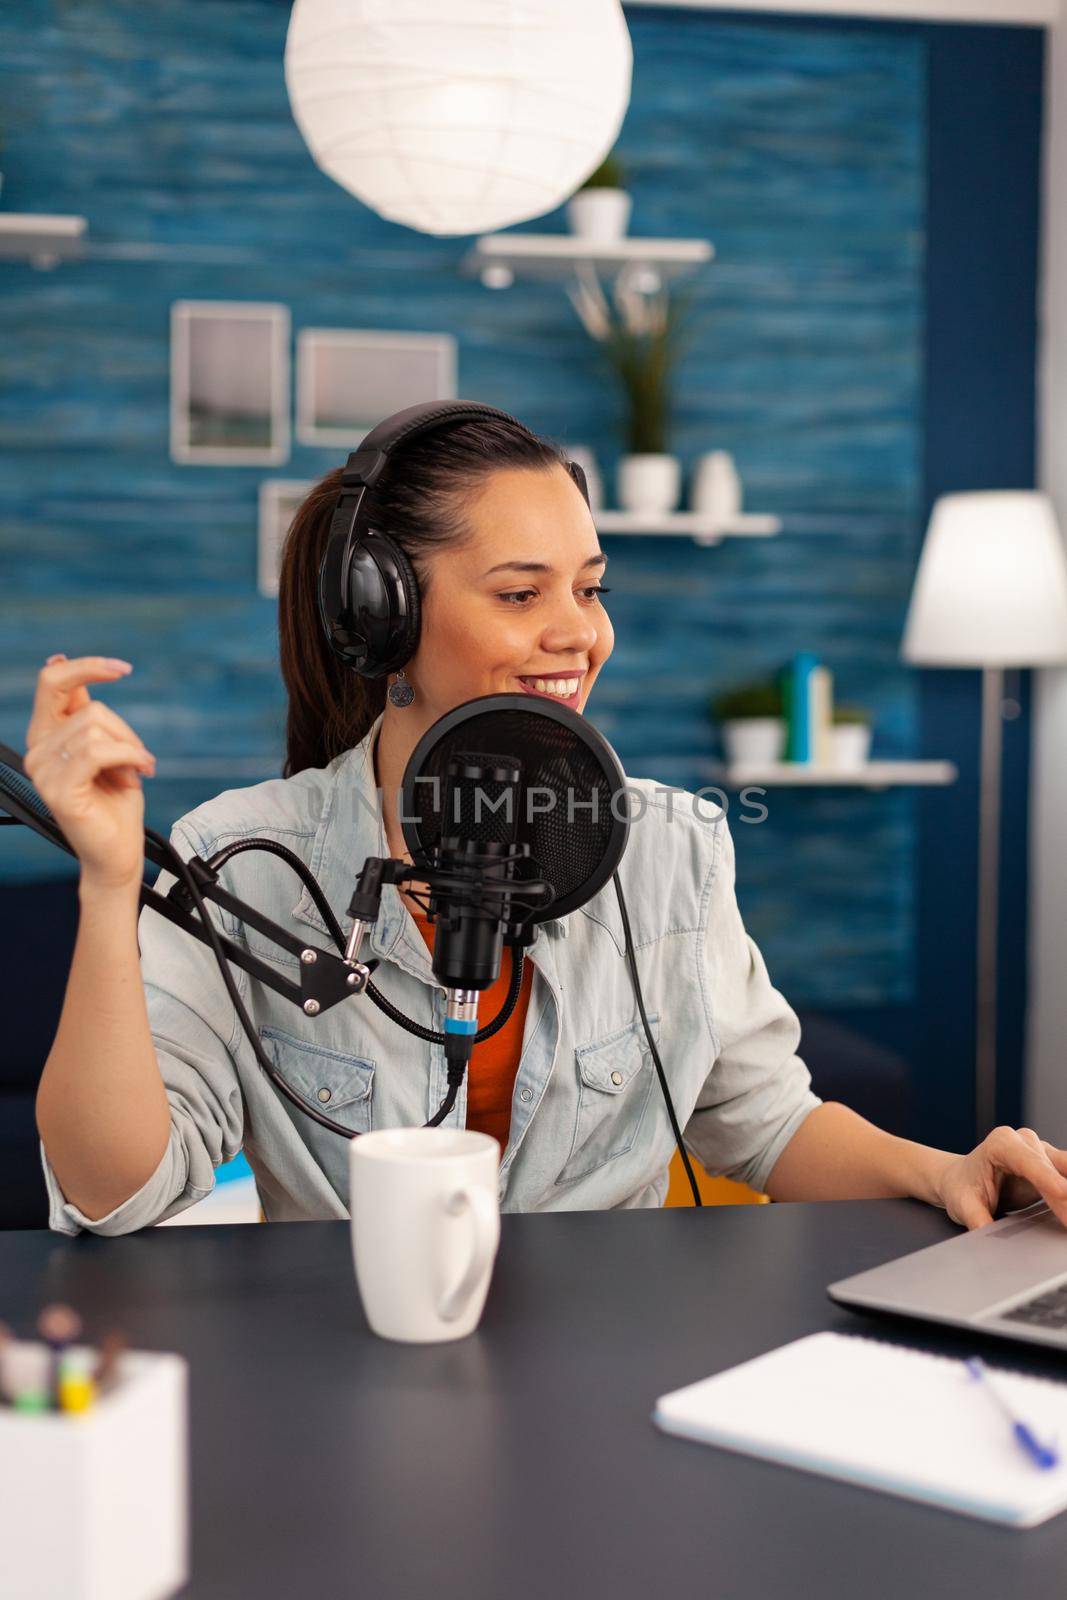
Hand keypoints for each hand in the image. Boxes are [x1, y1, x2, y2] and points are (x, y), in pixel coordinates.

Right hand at [22, 654, 155, 890]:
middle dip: (125, 731)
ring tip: (135, 774)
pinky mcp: (59, 790)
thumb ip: (86, 714)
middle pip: (89, 708)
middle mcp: (38, 751)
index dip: (86, 667)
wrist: (117, 852)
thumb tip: (62, 660)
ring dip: (130, 749)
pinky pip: (98, 752)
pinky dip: (129, 757)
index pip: (52, 681)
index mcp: (45, 735)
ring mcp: (44, 771)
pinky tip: (140, 773)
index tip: (123, 669)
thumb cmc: (115, 802)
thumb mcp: (106, 748)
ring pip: (97, 727)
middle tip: (140, 759)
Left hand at [937, 1125, 1066, 1229]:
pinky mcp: (1051, 1165)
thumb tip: (987, 1233)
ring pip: (1065, 1171)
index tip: (1063, 1193)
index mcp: (1000, 1144)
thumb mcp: (963, 1204)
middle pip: (1052, 1169)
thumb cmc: (962, 1188)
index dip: (1047, 1177)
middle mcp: (1024, 1142)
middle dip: (1065, 1197)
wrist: (962, 1180)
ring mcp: (1041, 1151)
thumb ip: (976, 1218)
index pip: (1027, 1161)